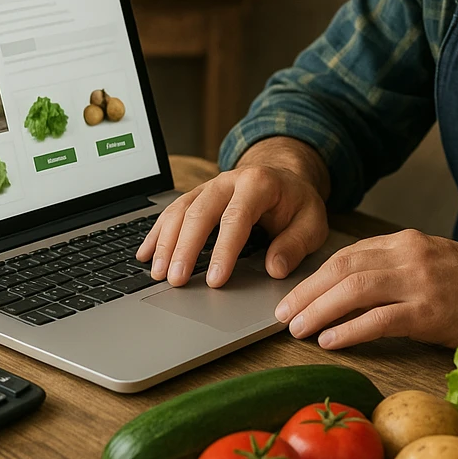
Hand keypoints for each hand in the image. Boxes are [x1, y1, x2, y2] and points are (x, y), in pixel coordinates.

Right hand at [136, 138, 330, 287]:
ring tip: (158, 273)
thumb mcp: (312, 222)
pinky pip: (172, 211)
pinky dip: (157, 233)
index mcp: (258, 184)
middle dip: (186, 248)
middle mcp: (228, 181)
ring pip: (180, 210)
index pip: (236, 217)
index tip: (215, 280)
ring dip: (166, 242)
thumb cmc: (297, 203)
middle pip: (200, 212)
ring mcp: (209, 186)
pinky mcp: (197, 195)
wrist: (285, 177)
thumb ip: (295, 244)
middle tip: (177, 280)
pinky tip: (145, 254)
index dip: (224, 249)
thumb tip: (274, 269)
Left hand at [273, 228, 457, 349]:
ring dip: (319, 309)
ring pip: (355, 289)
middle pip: (343, 266)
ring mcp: (421, 281)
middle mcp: (409, 254)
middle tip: (282, 312)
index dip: (316, 274)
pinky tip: (330, 341)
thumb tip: (350, 287)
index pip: (349, 252)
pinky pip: (380, 319)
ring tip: (297, 328)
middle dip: (307, 290)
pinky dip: (349, 330)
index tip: (295, 293)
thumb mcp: (432, 261)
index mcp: (407, 241)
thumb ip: (395, 266)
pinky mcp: (431, 311)